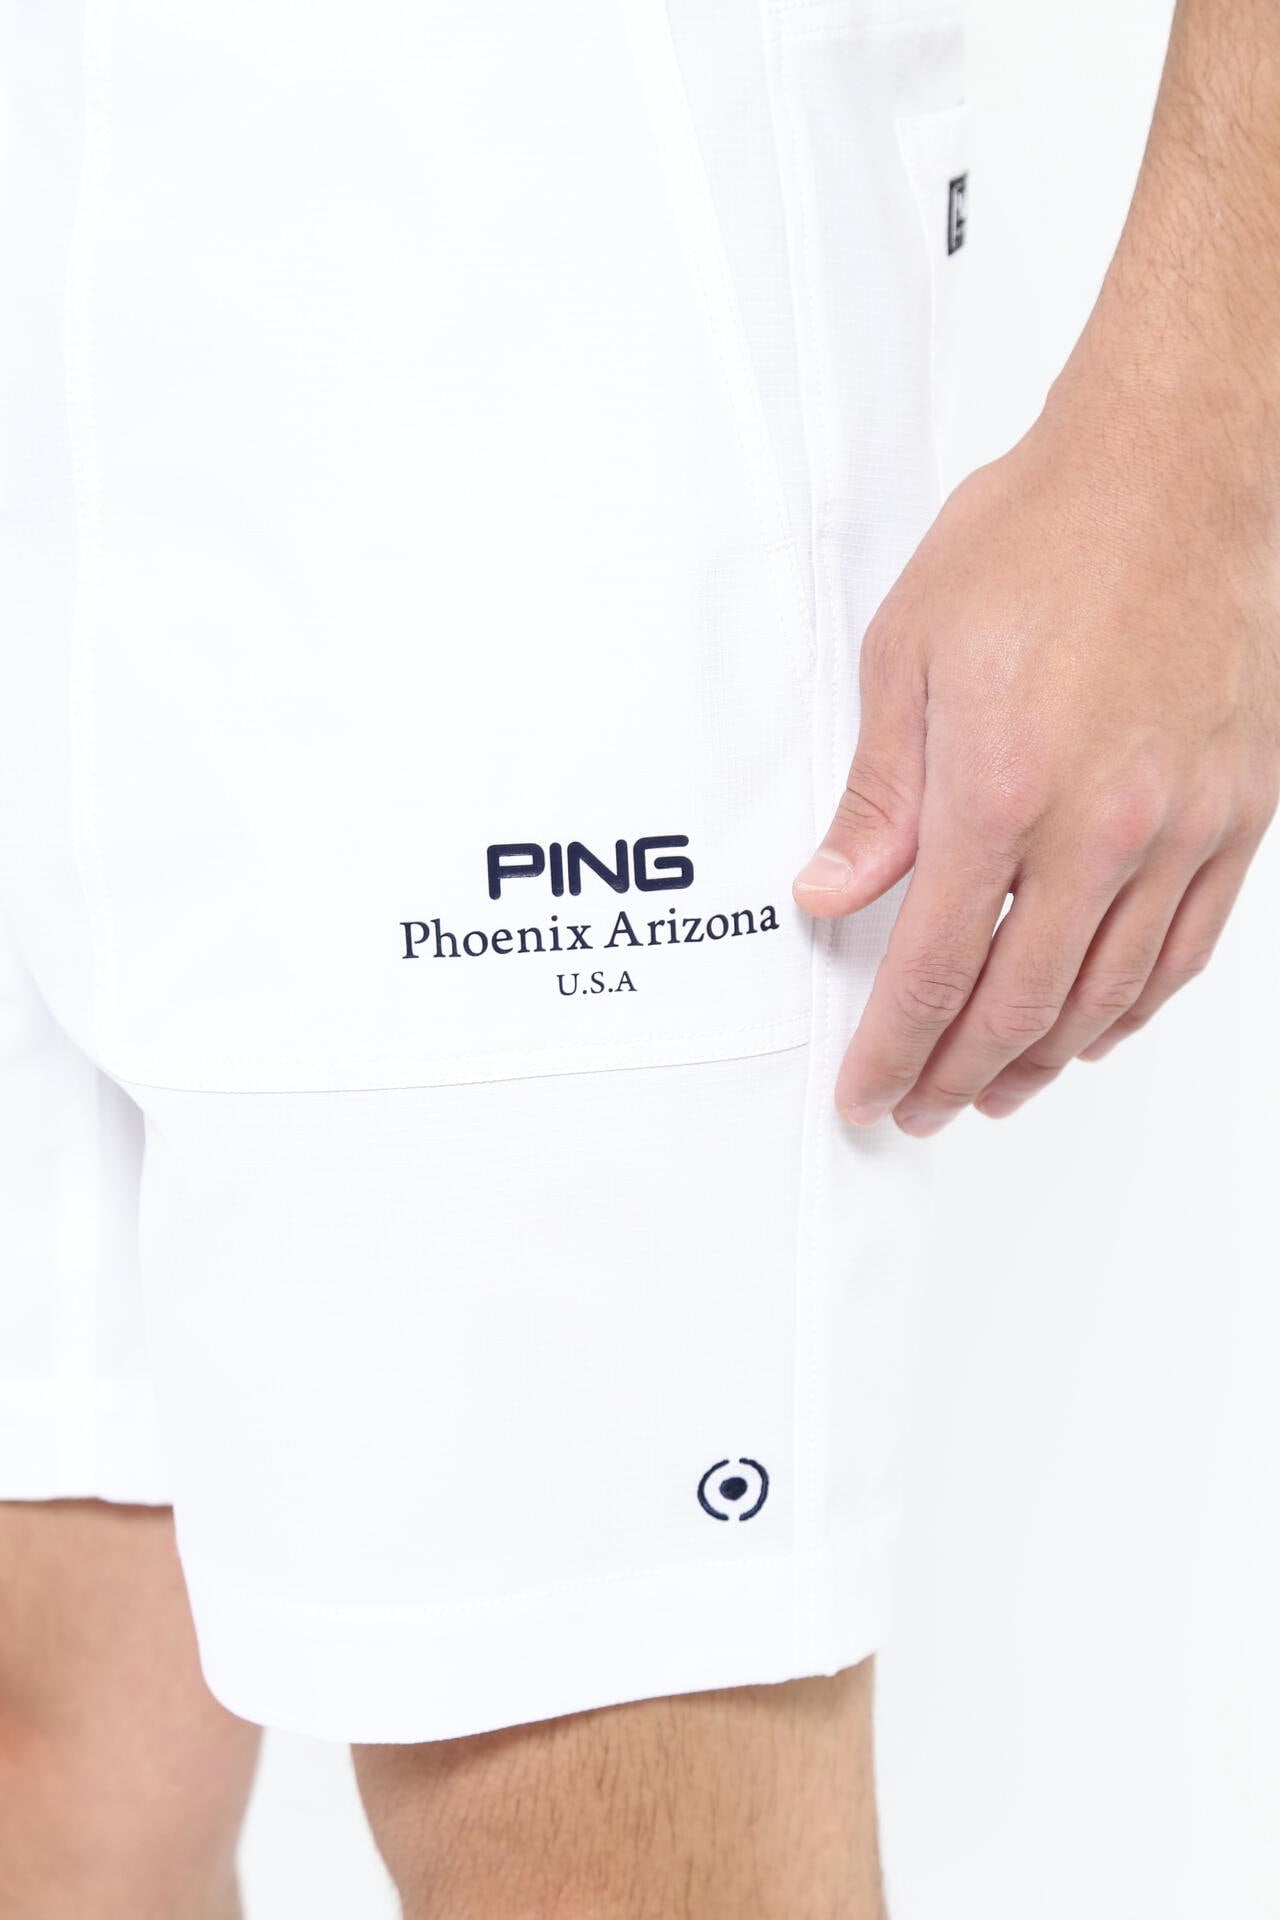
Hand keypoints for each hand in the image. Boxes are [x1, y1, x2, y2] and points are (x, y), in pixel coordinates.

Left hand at [791, 377, 1279, 1134]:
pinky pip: (1184, 950)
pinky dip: (1133, 1009)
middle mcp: (1098, 830)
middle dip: (957, 1077)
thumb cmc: (1043, 540)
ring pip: (1107, 998)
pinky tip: (1095, 1029)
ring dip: (1042, 1062)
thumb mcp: (908, 654)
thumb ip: (876, 796)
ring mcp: (1179, 829)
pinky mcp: (1236, 815)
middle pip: (1019, 1008)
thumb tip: (833, 891)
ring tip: (996, 1091)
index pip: (932, 973)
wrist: (1174, 471)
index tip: (866, 1092)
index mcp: (999, 792)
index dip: (893, 1052)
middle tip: (921, 1108)